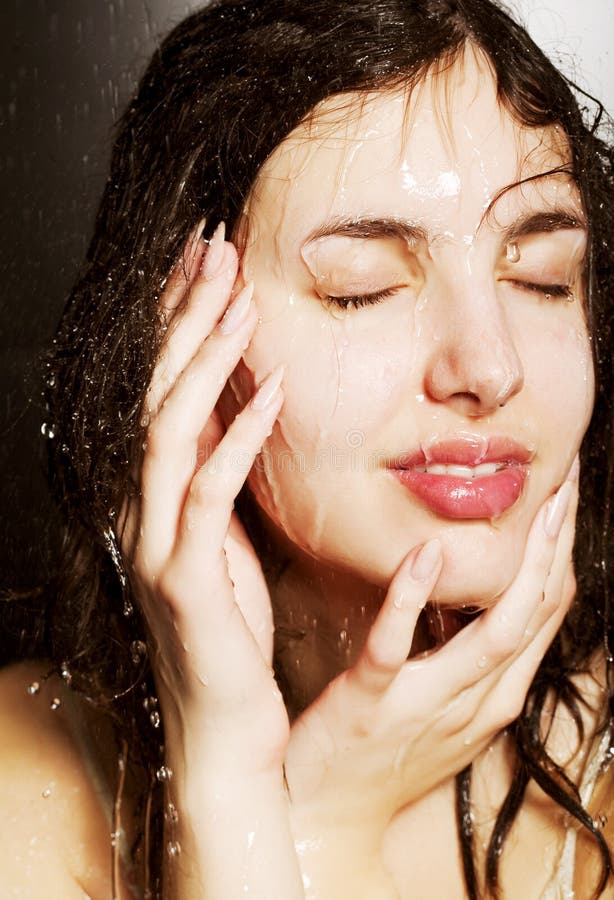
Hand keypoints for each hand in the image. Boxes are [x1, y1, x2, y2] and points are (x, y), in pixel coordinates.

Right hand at [120, 221, 287, 771]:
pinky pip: (209, 494)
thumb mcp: (229, 539)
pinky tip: (273, 386)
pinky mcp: (185, 580)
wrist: (228, 728)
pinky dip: (239, 436)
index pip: (160, 391)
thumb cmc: (231, 632)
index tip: (205, 263)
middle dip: (183, 317)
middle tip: (213, 248)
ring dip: (204, 359)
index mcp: (157, 499)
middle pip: (156, 393)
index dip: (176, 324)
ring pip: (171, 430)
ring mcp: (156, 543)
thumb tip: (244, 404)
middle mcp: (143, 511)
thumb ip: (225, 475)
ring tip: (240, 297)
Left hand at [286, 465, 577, 842]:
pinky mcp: (371, 702)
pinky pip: (396, 647)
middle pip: (532, 618)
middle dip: (556, 553)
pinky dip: (413, 600)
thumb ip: (467, 653)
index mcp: (492, 696)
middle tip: (565, 490)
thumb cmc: (384, 753)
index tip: (562, 506)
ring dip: (520, 570)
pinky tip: (426, 556)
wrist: (326, 818)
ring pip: (492, 635)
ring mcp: (424, 703)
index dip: (560, 561)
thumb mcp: (444, 706)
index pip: (543, 619)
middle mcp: (473, 701)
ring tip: (538, 510)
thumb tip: (482, 593)